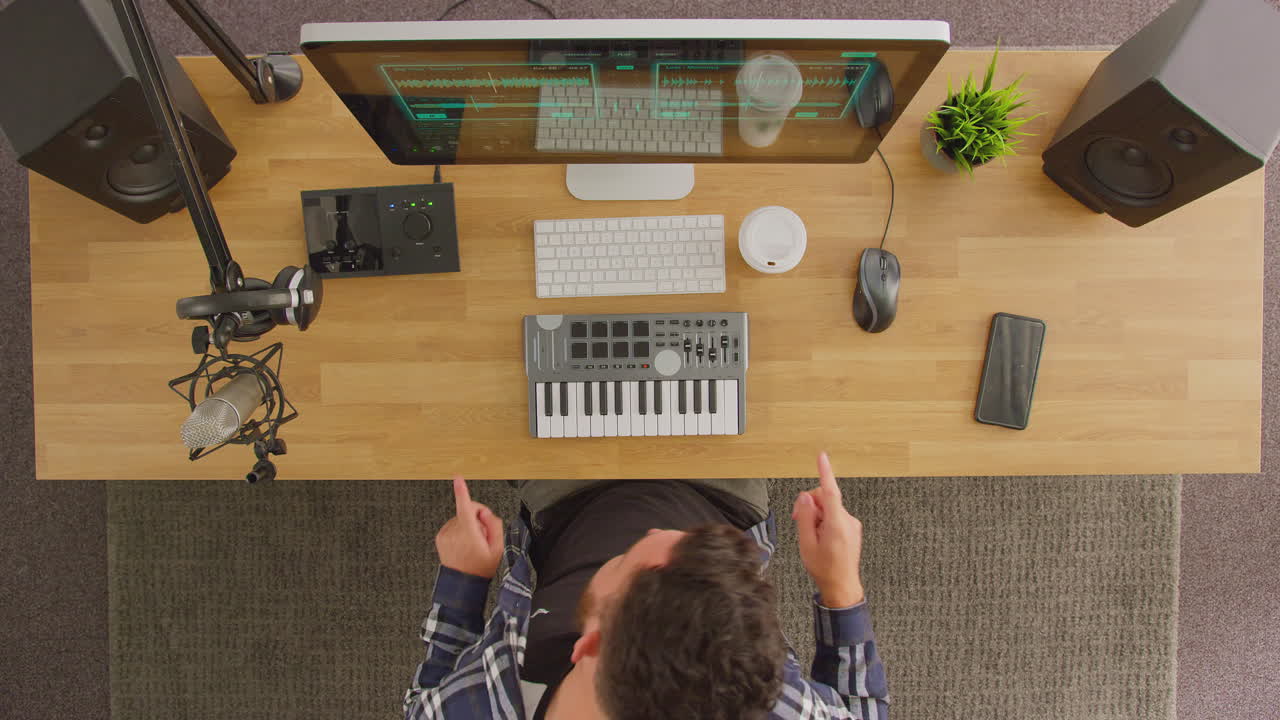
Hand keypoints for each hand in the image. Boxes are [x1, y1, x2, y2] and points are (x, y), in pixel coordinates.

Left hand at [435, 475, 503, 578]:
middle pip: (468, 510)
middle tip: (484, 533)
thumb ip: (494, 525)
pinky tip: (465, 543)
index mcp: (469, 534)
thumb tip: (485, 513)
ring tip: (473, 542)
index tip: (457, 478)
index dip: (461, 491)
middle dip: (477, 516)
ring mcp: (446, 534)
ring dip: (469, 525)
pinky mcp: (441, 537)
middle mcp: (455, 532)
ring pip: (461, 518)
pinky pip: (454, 525)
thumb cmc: (481, 567)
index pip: (465, 507)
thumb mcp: (498, 548)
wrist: (463, 583)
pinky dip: (461, 530)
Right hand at [791, 452, 865, 607]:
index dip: (825, 473)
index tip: (822, 457)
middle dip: (810, 506)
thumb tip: (805, 498)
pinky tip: (821, 538)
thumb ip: (805, 518)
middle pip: (825, 499)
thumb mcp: (806, 544)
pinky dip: (824, 521)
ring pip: (829, 508)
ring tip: (812, 536)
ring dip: (817, 516)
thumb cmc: (824, 568)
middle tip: (799, 521)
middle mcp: (847, 521)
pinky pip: (834, 516)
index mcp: (836, 524)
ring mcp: (852, 525)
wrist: (842, 586)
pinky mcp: (852, 528)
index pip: (830, 492)